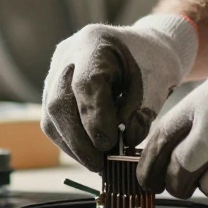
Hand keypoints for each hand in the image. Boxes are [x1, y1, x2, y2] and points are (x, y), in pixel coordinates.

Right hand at [41, 14, 197, 171]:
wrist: (143, 50)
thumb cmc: (152, 65)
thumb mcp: (156, 86)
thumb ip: (139, 115)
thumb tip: (121, 145)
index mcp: (95, 43)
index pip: (86, 83)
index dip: (95, 118)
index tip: (110, 144)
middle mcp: (68, 55)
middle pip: (59, 102)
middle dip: (78, 140)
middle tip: (99, 165)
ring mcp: (56, 72)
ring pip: (51, 116)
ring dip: (72, 145)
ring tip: (96, 163)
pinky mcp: (53, 90)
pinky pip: (53, 121)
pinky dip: (70, 141)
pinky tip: (89, 153)